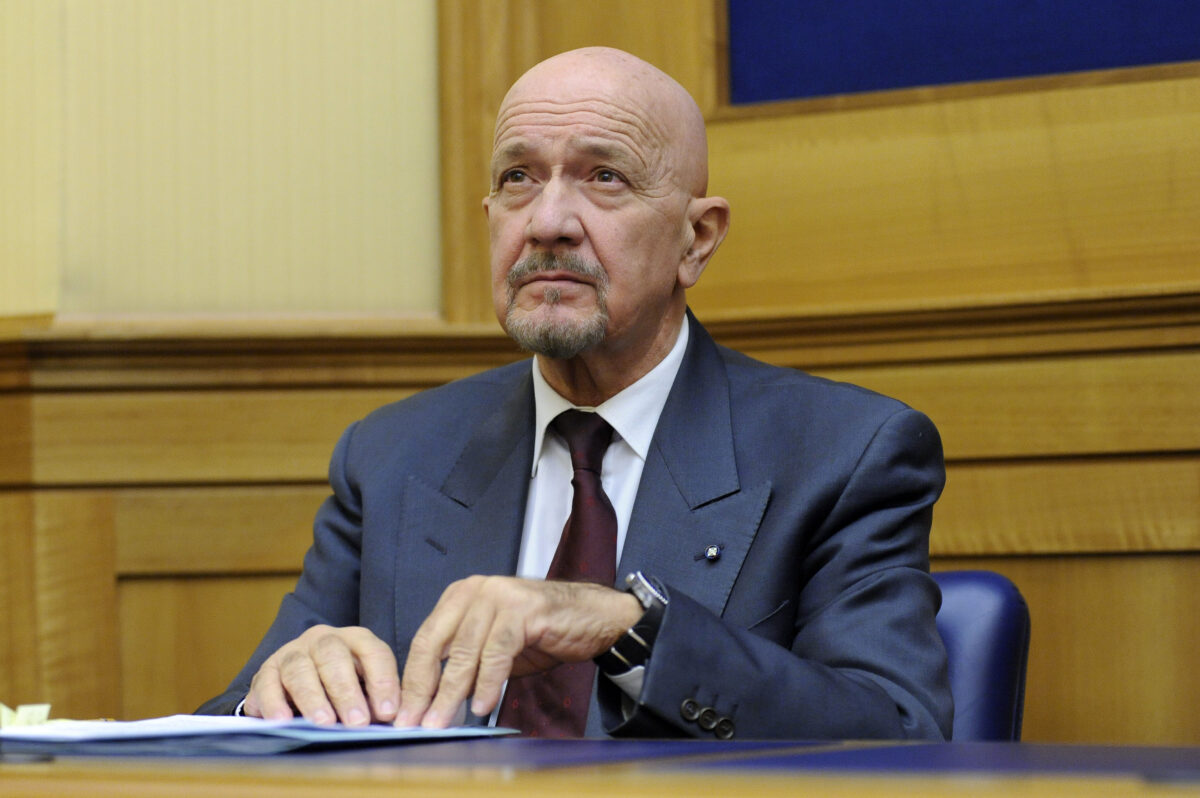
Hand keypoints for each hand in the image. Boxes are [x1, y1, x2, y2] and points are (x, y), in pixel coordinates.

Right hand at [242, 625, 399, 726]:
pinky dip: (274, 702)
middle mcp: (322, 639)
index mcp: (355, 639)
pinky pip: (266, 683)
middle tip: (357, 721)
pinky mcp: (266, 671)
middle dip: (346, 690)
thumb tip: (386, 719)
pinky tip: (282, 720)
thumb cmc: (341, 687)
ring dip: (312, 697)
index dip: (382, 681)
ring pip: (299, 668)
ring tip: (324, 723)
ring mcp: (292, 652)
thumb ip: (374, 700)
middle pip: (333, 655)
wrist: (297, 681)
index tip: (387, 712)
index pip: (373, 652)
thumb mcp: (364, 687)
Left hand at [395, 576, 641, 727]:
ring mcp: (498, 596)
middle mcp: (474, 590)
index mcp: (461, 596)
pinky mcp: (523, 609)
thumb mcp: (496, 649)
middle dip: (423, 689)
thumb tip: (435, 704)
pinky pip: (497, 650)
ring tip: (442, 721)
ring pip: (464, 651)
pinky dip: (488, 681)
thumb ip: (466, 666)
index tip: (404, 714)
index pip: (424, 640)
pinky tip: (482, 705)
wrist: (594, 617)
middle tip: (415, 722)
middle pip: (436, 644)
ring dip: (451, 693)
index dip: (412, 680)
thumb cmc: (544, 632)